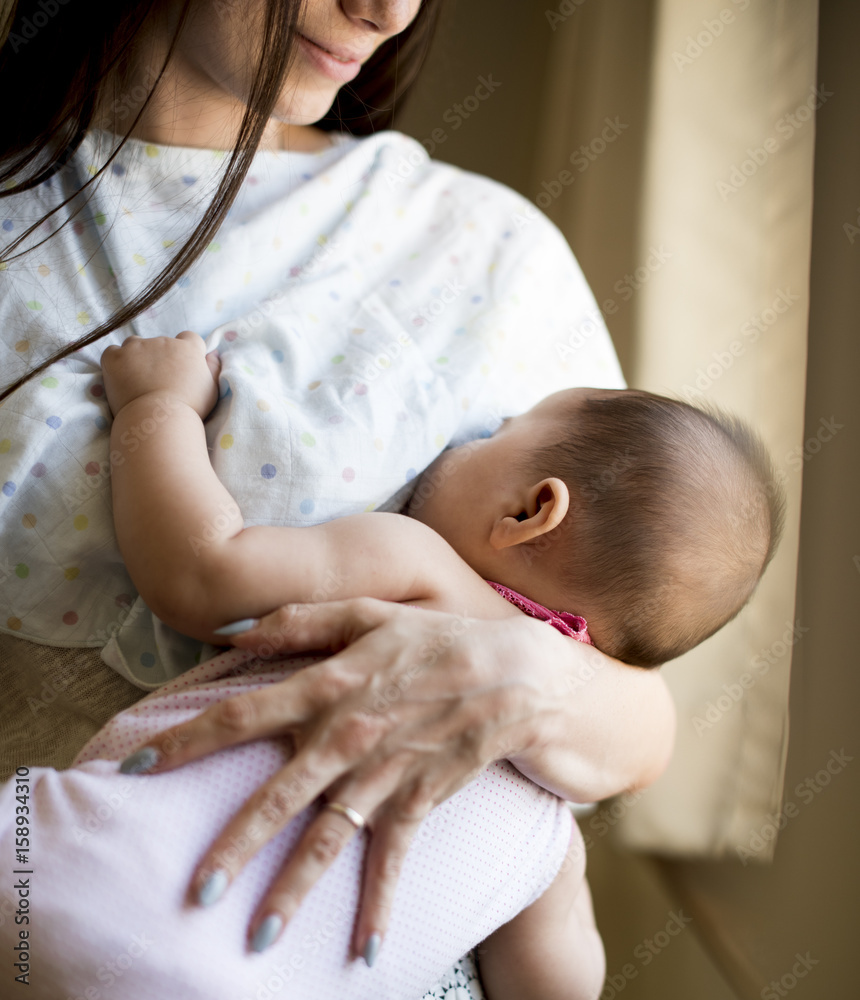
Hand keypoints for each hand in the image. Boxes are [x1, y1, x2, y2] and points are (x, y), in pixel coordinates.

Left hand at [101, 330, 220, 418]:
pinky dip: (115, 363)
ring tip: (137, 381)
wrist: (159, 420)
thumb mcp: (212, 389)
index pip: (188, 338)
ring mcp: (137, 347)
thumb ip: (213, 368)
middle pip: (160, 343)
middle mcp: (163, 341)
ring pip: (135, 344)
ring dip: (136, 357)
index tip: (180, 367)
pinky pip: (112, 352)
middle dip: (158, 358)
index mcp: (188, 348)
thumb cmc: (190, 409)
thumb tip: (212, 354)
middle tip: (158, 382)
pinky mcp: (115, 357)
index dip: (184, 351)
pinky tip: (120, 379)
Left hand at [119, 598, 550, 961]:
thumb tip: (232, 628)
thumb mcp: (369, 613)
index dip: (185, 741)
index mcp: (327, 687)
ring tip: (255, 939)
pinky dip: (379, 905)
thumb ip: (300, 620)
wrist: (519, 677)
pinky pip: (392, 861)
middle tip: (193, 891)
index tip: (136, 768)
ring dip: (291, 892)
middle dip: (230, 847)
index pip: (240, 716)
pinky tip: (366, 951)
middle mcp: (346, 738)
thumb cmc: (438, 638)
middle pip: (274, 797)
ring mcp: (383, 775)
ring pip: (326, 841)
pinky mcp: (418, 802)